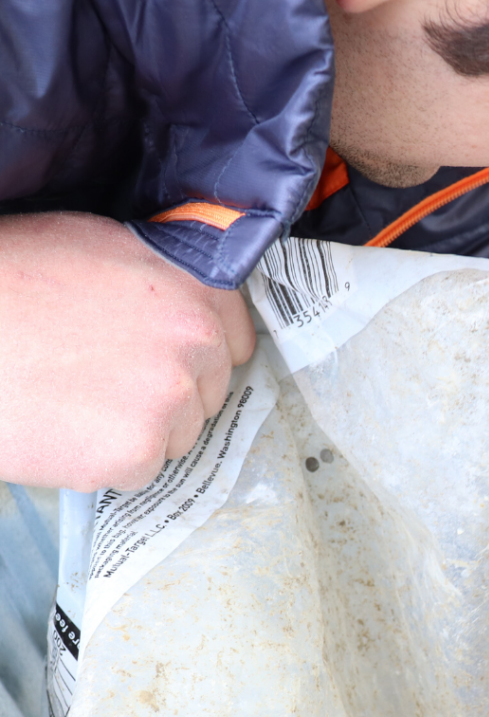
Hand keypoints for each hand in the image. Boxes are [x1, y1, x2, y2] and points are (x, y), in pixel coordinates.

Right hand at [0, 213, 254, 491]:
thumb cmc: (9, 282)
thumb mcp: (98, 247)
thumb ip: (161, 278)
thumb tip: (190, 305)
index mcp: (194, 286)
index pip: (237, 341)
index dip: (203, 357)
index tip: (173, 363)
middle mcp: (196, 341)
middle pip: (209, 394)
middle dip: (168, 395)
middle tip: (104, 380)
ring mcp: (170, 398)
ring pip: (177, 435)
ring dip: (138, 429)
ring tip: (75, 399)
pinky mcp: (136, 450)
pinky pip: (140, 469)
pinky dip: (106, 460)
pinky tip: (65, 427)